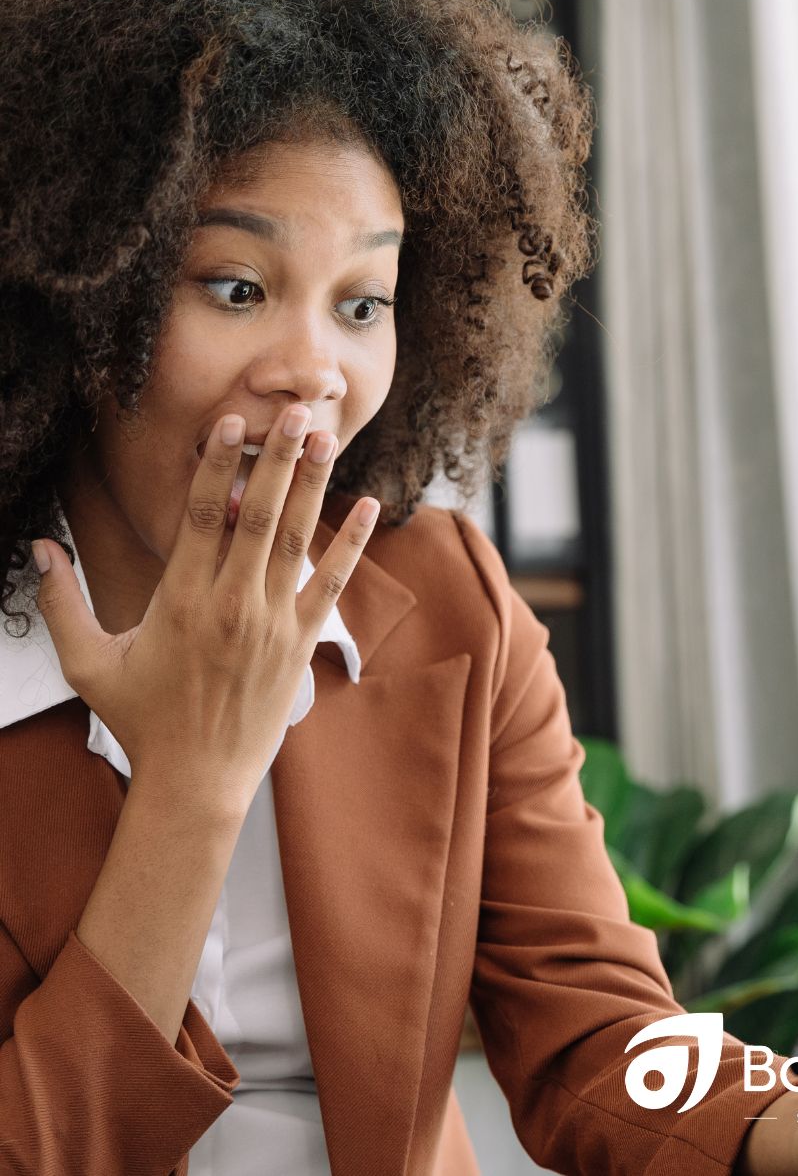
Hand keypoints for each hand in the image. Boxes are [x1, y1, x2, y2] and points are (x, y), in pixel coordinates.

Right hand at [32, 404, 378, 814]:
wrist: (197, 781)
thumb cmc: (141, 720)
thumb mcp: (89, 665)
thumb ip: (61, 604)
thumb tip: (37, 549)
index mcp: (180, 600)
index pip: (200, 515)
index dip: (215, 464)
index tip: (229, 423)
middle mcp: (231, 604)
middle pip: (258, 515)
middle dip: (278, 458)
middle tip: (297, 410)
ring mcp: (271, 623)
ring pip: (297, 540)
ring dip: (314, 486)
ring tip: (328, 439)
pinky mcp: (300, 643)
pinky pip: (331, 584)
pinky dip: (350, 544)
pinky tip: (366, 506)